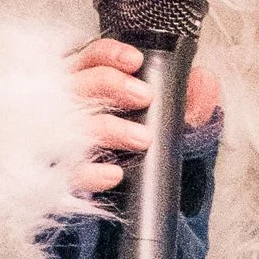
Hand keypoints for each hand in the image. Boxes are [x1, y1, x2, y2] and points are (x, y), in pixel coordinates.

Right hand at [65, 37, 220, 198]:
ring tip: (142, 138)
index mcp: (85, 85)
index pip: (90, 58)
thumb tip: (204, 81)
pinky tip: (113, 173)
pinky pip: (66, 170)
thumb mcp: (163, 123)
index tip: (136, 62)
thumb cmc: (129, 150)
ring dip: (112, 128)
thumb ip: (186, 101)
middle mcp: (65, 105)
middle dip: (113, 85)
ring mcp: (54, 139)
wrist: (115, 202)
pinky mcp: (55, 173)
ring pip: (74, 123)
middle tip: (144, 97)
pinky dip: (90, 172)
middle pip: (80, 83)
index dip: (110, 55)